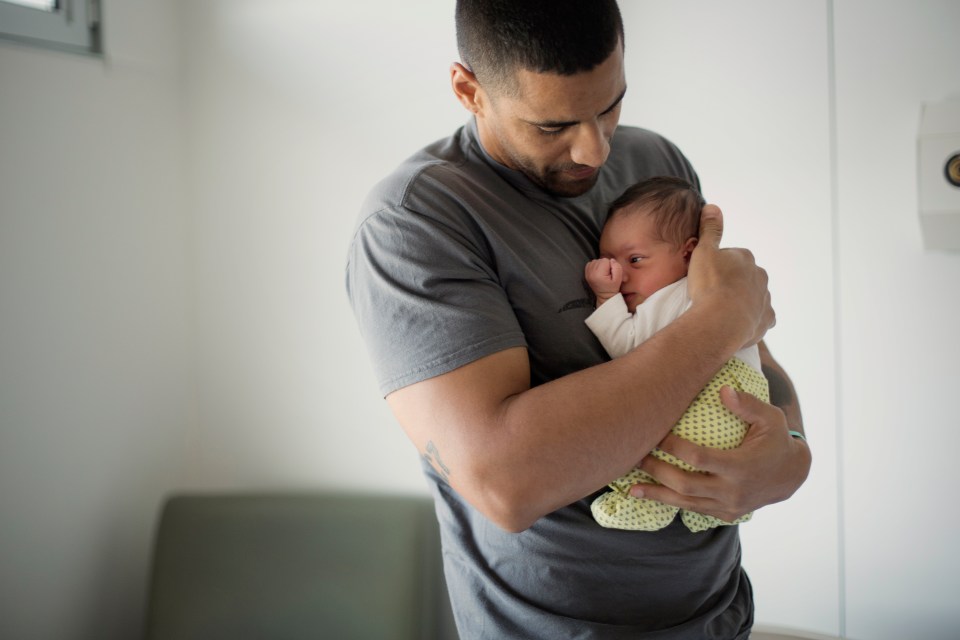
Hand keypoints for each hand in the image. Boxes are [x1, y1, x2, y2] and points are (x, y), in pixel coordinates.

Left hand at [585, 258, 621, 304]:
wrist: (604, 296)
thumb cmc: (612, 288)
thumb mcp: (619, 279)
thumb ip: (617, 268)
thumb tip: (612, 260)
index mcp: (598, 274)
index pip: (605, 260)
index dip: (610, 265)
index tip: (611, 273)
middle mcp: (591, 273)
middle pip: (600, 260)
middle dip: (605, 265)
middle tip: (607, 274)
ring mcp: (587, 273)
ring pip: (596, 261)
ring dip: (600, 265)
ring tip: (603, 274)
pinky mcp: (586, 273)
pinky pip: (591, 263)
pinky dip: (595, 266)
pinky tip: (599, 272)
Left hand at [629, 386, 810, 521]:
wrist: (791, 475)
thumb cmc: (776, 440)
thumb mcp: (770, 418)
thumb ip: (748, 404)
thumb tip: (724, 390)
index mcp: (741, 467)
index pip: (699, 458)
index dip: (674, 447)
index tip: (656, 434)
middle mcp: (733, 491)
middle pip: (685, 484)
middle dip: (657, 471)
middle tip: (635, 457)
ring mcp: (728, 506)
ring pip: (685, 503)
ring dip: (656, 494)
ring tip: (631, 488)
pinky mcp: (725, 514)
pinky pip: (693, 509)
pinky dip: (670, 502)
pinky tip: (648, 495)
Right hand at [687, 204, 774, 348]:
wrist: (720, 322)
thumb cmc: (710, 284)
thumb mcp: (704, 251)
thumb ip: (710, 229)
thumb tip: (713, 206)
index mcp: (746, 258)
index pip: (732, 257)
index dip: (717, 265)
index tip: (705, 275)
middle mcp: (760, 276)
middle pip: (745, 276)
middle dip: (732, 282)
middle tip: (712, 293)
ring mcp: (765, 299)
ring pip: (753, 296)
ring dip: (741, 300)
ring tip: (721, 310)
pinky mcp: (765, 320)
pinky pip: (760, 317)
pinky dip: (751, 319)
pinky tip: (737, 323)